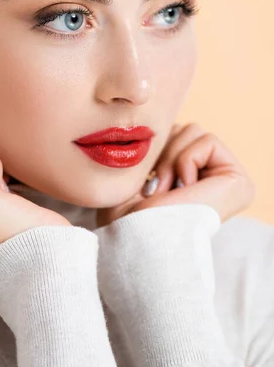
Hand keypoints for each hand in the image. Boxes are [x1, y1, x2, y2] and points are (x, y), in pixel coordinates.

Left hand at [96, 122, 255, 227]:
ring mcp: (230, 184)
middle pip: (184, 129)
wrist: (136, 240)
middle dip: (163, 153)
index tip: (147, 184)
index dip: (155, 151)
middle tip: (156, 189)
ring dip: (172, 159)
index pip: (173, 136)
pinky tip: (184, 190)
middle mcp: (215, 183)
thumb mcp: (135, 176)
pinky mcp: (239, 183)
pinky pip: (206, 140)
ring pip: (194, 130)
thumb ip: (154, 151)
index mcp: (193, 183)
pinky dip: (185, 161)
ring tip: (168, 191)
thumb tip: (155, 126)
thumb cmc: (127, 219)